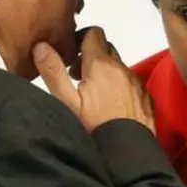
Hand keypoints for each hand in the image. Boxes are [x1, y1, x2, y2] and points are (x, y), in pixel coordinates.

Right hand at [32, 26, 154, 133]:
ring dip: (106, 74)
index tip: (70, 57)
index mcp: (102, 64)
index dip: (80, 39)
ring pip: (119, 67)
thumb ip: (53, 72)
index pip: (94, 32)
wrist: (127, 154)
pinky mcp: (146, 98)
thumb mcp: (66, 102)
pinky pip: (131, 83)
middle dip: (91, 57)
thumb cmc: (94, 128)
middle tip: (77, 78)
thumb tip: (41, 45)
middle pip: (106, 49)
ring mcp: (137, 83)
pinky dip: (120, 87)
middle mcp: (122, 68)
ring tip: (93, 96)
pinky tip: (111, 107)